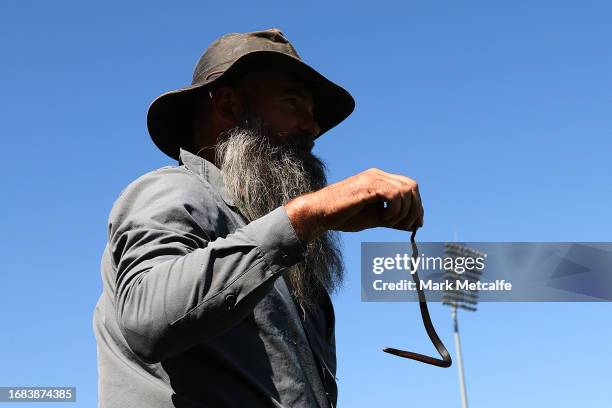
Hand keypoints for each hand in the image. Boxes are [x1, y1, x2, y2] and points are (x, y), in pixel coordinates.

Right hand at [284, 168, 423, 242]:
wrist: (320, 214)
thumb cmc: (343, 216)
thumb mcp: (374, 219)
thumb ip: (393, 220)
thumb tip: (413, 226)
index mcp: (379, 179)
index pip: (409, 187)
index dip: (417, 205)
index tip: (416, 224)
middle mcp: (377, 175)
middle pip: (412, 186)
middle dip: (415, 209)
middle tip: (407, 226)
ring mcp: (372, 178)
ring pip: (405, 190)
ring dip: (404, 211)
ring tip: (390, 223)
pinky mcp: (367, 186)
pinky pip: (393, 195)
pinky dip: (394, 210)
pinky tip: (383, 219)